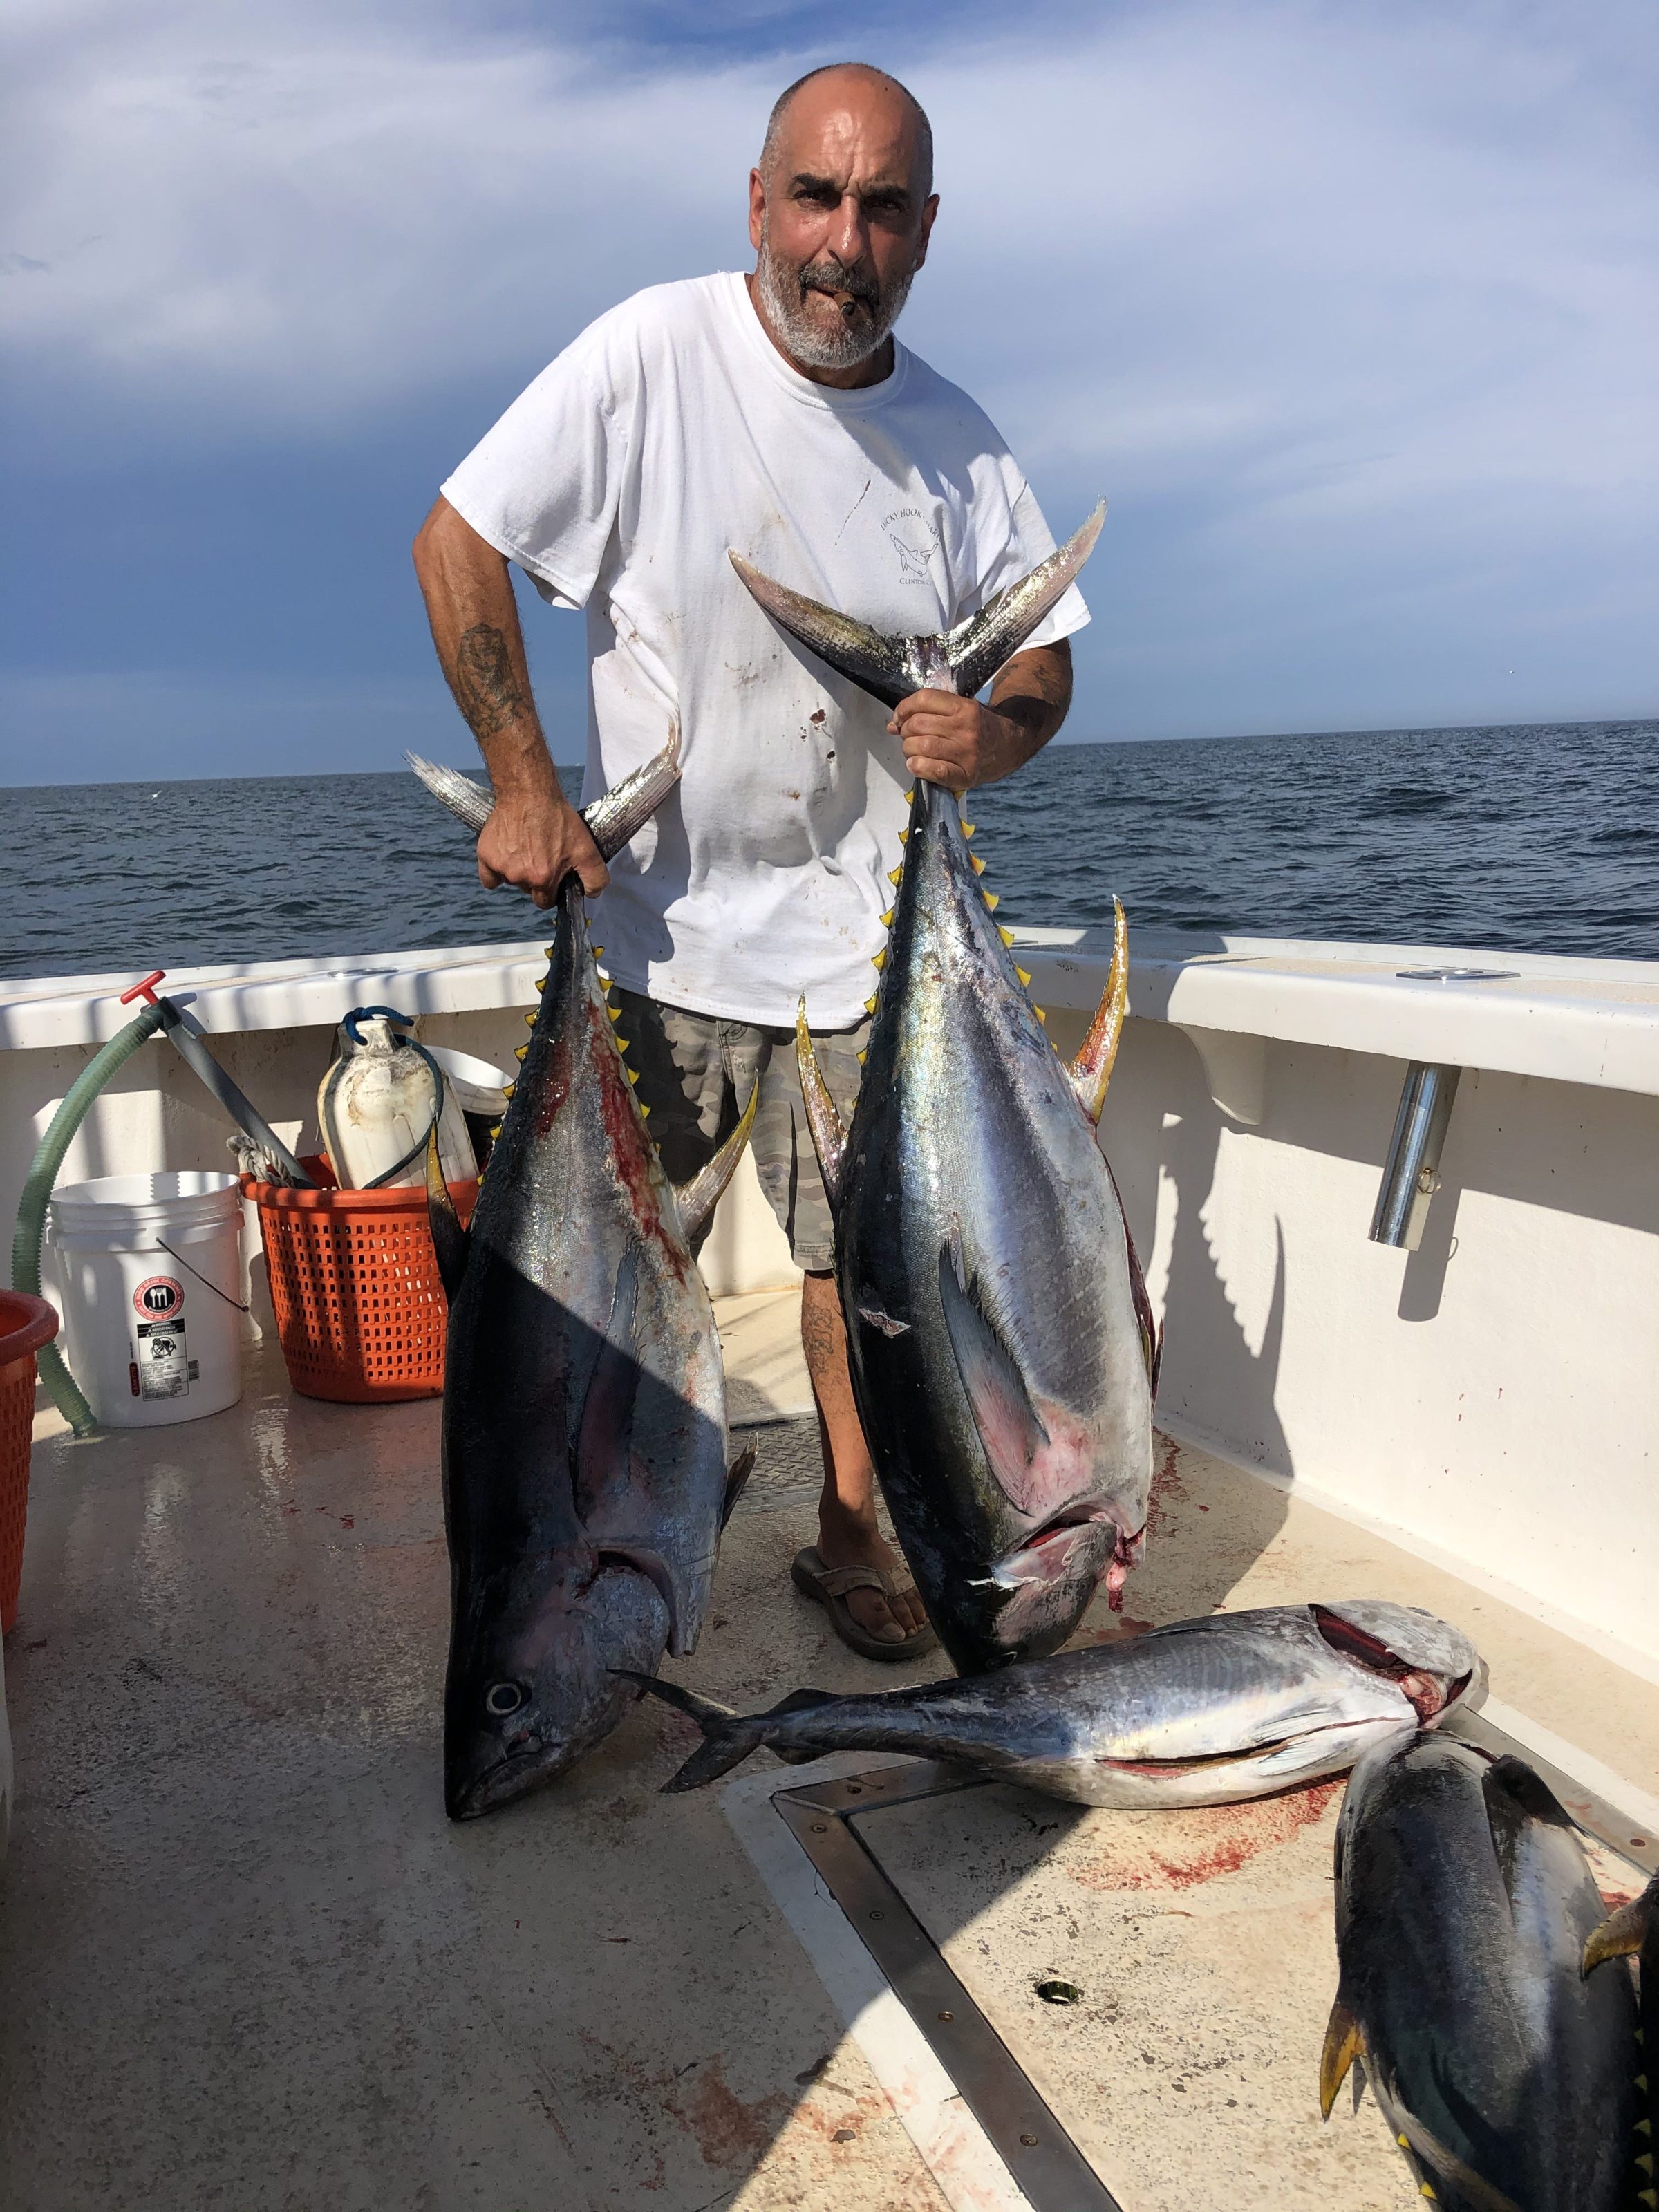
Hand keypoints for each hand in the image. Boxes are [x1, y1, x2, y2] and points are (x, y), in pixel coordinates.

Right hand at [477, 781, 607, 907]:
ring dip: (517, 871)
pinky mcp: (485, 856)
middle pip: (528, 891)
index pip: (546, 901)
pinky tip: (506, 857)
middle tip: (540, 855)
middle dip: (535, 880)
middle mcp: (519, 877)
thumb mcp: (586, 847)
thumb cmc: (557, 817)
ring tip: (526, 846)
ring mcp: (501, 867)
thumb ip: (595, 877)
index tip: (553, 873)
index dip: (551, 889)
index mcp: (542, 879)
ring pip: (511, 881)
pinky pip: (489, 878)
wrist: (528, 792)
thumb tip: (593, 895)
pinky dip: (496, 872)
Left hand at [889, 691, 1025, 792]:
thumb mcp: (959, 709)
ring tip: (914, 750)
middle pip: (917, 725)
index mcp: (965, 708)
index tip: (900, 717)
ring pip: (920, 747)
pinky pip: (933, 771)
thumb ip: (928, 712)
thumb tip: (892, 724)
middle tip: (909, 735)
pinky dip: (917, 767)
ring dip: (908, 749)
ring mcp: (967, 754)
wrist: (1009, 745)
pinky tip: (916, 764)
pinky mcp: (966, 776)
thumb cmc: (978, 726)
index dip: (903, 708)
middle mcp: (966, 730)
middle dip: (905, 731)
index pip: (923, 700)